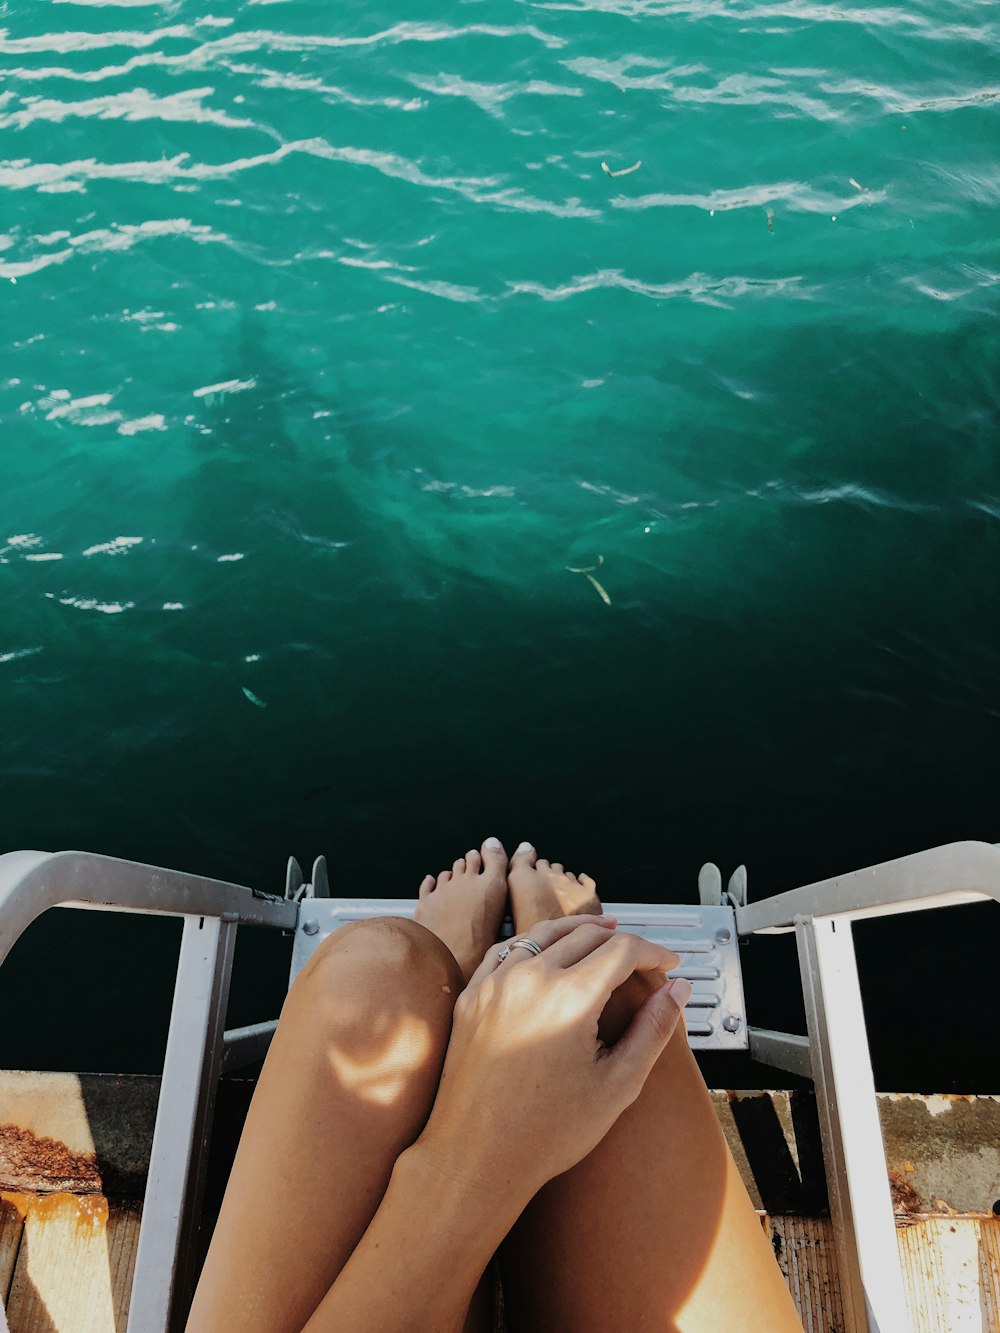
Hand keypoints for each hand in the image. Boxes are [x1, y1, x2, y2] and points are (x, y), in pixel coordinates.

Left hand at [417, 914, 690, 1203]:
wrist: (476, 1156)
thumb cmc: (544, 1132)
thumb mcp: (617, 1084)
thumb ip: (653, 1030)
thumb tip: (676, 991)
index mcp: (569, 998)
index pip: (622, 950)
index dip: (653, 952)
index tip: (668, 964)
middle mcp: (529, 979)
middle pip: (586, 936)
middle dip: (622, 940)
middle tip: (643, 956)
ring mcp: (495, 983)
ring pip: (545, 933)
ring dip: (579, 930)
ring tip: (603, 933)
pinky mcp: (472, 995)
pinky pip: (507, 950)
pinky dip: (535, 942)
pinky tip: (547, 950)